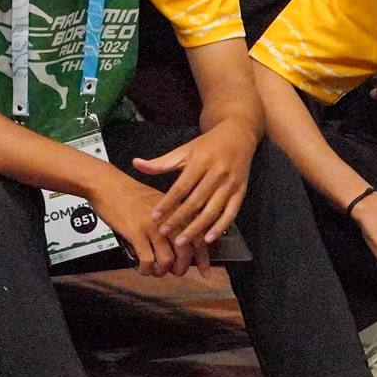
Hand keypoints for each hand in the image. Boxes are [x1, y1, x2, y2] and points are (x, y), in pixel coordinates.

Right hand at [87, 168, 205, 276]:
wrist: (108, 184)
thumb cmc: (129, 193)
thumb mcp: (158, 202)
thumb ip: (171, 219)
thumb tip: (179, 243)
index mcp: (176, 210)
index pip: (197, 238)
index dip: (202, 259)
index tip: (205, 272)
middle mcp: (168, 218)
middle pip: (185, 252)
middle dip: (181, 269)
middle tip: (174, 272)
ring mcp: (153, 226)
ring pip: (167, 260)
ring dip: (161, 272)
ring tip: (155, 270)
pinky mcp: (136, 233)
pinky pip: (147, 260)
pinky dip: (146, 269)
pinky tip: (142, 268)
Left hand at [131, 119, 255, 249]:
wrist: (238, 135)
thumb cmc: (206, 145)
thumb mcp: (184, 150)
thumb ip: (161, 162)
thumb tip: (135, 163)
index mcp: (200, 161)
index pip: (181, 187)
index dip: (167, 203)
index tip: (154, 217)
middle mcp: (217, 173)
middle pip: (196, 201)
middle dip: (179, 218)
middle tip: (164, 232)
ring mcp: (230, 184)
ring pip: (212, 210)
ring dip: (196, 228)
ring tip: (181, 241)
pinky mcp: (241, 191)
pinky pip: (231, 213)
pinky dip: (220, 227)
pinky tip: (208, 239)